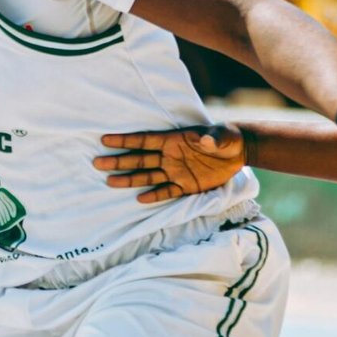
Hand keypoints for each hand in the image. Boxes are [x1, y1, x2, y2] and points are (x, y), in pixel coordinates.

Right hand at [95, 126, 245, 202]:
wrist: (238, 152)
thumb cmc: (228, 138)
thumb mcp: (222, 137)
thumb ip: (211, 139)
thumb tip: (203, 140)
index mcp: (173, 140)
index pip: (144, 140)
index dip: (125, 141)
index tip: (105, 140)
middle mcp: (170, 156)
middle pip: (140, 159)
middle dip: (119, 161)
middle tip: (97, 162)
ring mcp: (176, 171)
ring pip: (148, 176)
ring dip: (129, 179)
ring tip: (110, 181)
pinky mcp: (186, 185)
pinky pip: (167, 191)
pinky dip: (155, 195)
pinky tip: (140, 199)